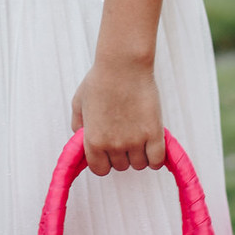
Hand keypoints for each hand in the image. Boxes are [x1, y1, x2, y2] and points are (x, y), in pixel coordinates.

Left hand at [70, 55, 164, 175]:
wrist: (122, 65)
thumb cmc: (100, 80)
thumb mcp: (78, 103)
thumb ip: (78, 126)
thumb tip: (82, 140)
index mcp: (92, 140)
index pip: (99, 169)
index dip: (104, 161)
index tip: (108, 151)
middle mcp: (112, 145)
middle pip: (121, 167)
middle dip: (121, 154)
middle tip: (124, 135)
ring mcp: (134, 141)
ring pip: (139, 164)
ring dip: (139, 154)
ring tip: (138, 135)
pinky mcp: (153, 134)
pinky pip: (156, 161)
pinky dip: (155, 158)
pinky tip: (152, 144)